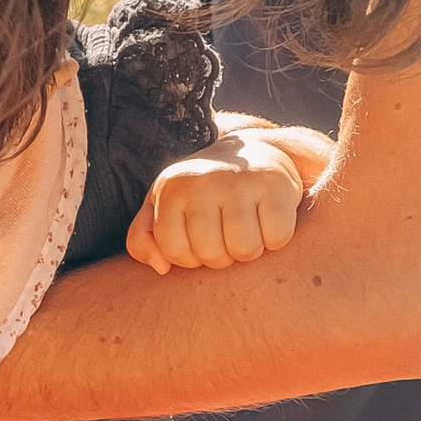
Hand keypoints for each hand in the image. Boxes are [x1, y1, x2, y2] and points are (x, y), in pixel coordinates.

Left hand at [125, 128, 310, 273]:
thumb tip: (162, 268)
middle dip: (222, 257)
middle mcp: (203, 182)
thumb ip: (143, 238)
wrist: (255, 152)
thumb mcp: (164, 206)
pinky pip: (276, 238)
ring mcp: (240, 182)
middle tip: (227, 236)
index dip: (190, 258)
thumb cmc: (204, 192)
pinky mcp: (275, 185)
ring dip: (250, 251)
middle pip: (211, 254)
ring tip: (248, 231)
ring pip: (245, 249)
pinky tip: (268, 222)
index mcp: (171, 190)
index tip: (200, 242)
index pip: (173, 251)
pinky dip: (276, 240)